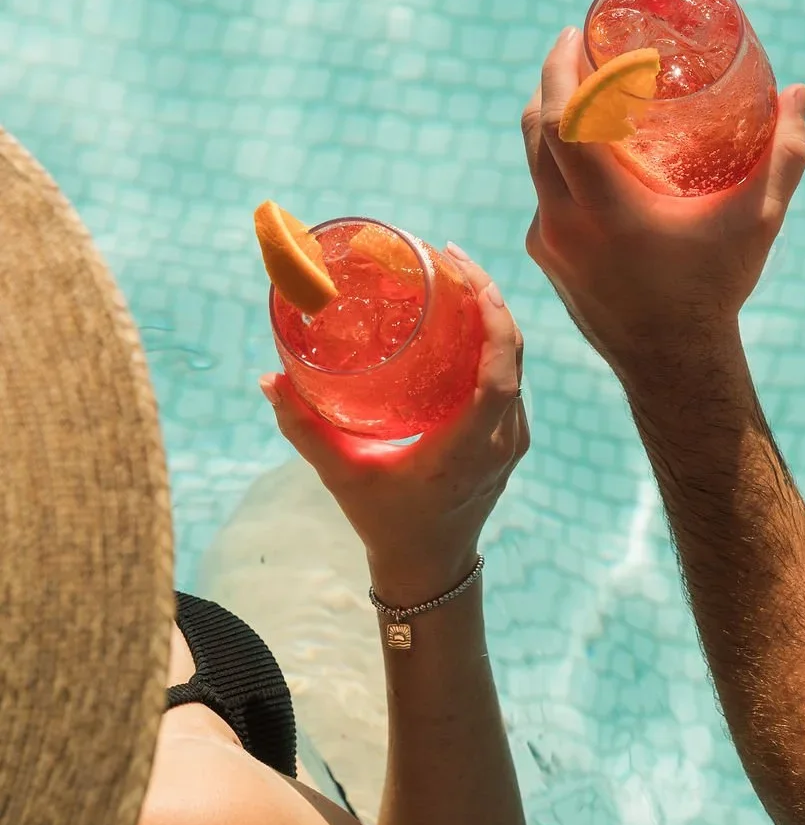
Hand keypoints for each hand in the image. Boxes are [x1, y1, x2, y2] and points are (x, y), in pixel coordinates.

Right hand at [260, 251, 527, 603]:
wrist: (430, 567)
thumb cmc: (385, 520)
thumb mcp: (342, 474)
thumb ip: (304, 428)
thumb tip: (268, 378)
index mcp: (465, 449)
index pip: (497, 379)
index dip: (493, 325)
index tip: (470, 280)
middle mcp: (499, 440)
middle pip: (513, 356)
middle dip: (491, 299)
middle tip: (453, 256)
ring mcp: (512, 439)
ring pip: (516, 363)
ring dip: (495, 316)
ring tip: (459, 274)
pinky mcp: (511, 437)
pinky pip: (510, 377)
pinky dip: (494, 341)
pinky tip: (466, 315)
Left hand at [521, 27, 804, 380]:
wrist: (673, 365)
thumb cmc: (716, 290)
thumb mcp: (758, 221)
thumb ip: (784, 155)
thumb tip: (798, 93)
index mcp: (606, 208)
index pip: (561, 121)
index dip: (559, 70)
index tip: (573, 34)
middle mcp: (563, 223)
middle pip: (534, 130)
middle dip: (549, 80)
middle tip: (574, 47)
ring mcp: (547, 241)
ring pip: (532, 161)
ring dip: (549, 118)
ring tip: (579, 88)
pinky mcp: (545, 256)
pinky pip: (542, 192)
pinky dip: (557, 161)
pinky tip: (586, 152)